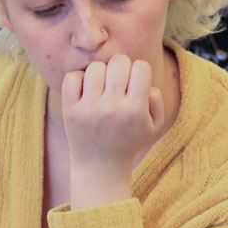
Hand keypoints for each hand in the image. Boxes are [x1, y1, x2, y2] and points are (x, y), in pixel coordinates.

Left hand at [61, 55, 163, 190]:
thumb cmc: (128, 141)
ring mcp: (89, 108)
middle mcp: (113, 108)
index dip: (139, 70)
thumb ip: (158, 102)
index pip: (141, 67)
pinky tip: (84, 90)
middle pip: (119, 61)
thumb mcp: (153, 127)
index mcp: (136, 110)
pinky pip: (72, 77)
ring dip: (99, 73)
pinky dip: (78, 79)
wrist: (99, 165)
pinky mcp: (70, 110)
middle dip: (120, 67)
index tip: (134, 82)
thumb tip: (147, 83)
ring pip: (95, 67)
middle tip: (116, 81)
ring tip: (100, 86)